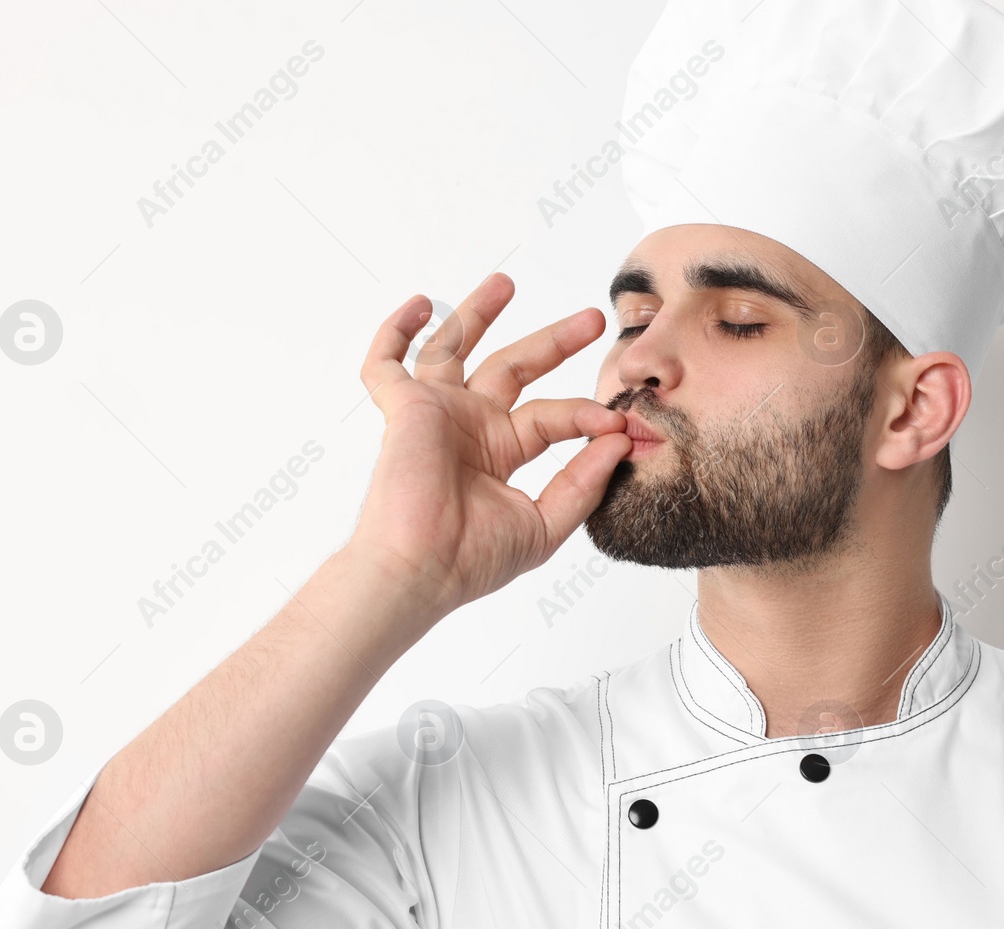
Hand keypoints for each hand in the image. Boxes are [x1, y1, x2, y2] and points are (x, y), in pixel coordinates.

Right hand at [353, 272, 630, 617]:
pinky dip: (395, 333)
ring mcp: (436, 415)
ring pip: (454, 348)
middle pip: (514, 368)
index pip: (551, 416)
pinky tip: (418, 305)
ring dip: (477, 313)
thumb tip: (618, 439)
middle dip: (554, 341)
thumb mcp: (546, 523)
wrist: (422, 571)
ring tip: (506, 281)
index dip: (584, 413)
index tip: (616, 420)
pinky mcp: (404, 410)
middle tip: (592, 319)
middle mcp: (470, 428)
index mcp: (501, 452)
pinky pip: (385, 365)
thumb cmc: (473, 560)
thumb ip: (583, 482)